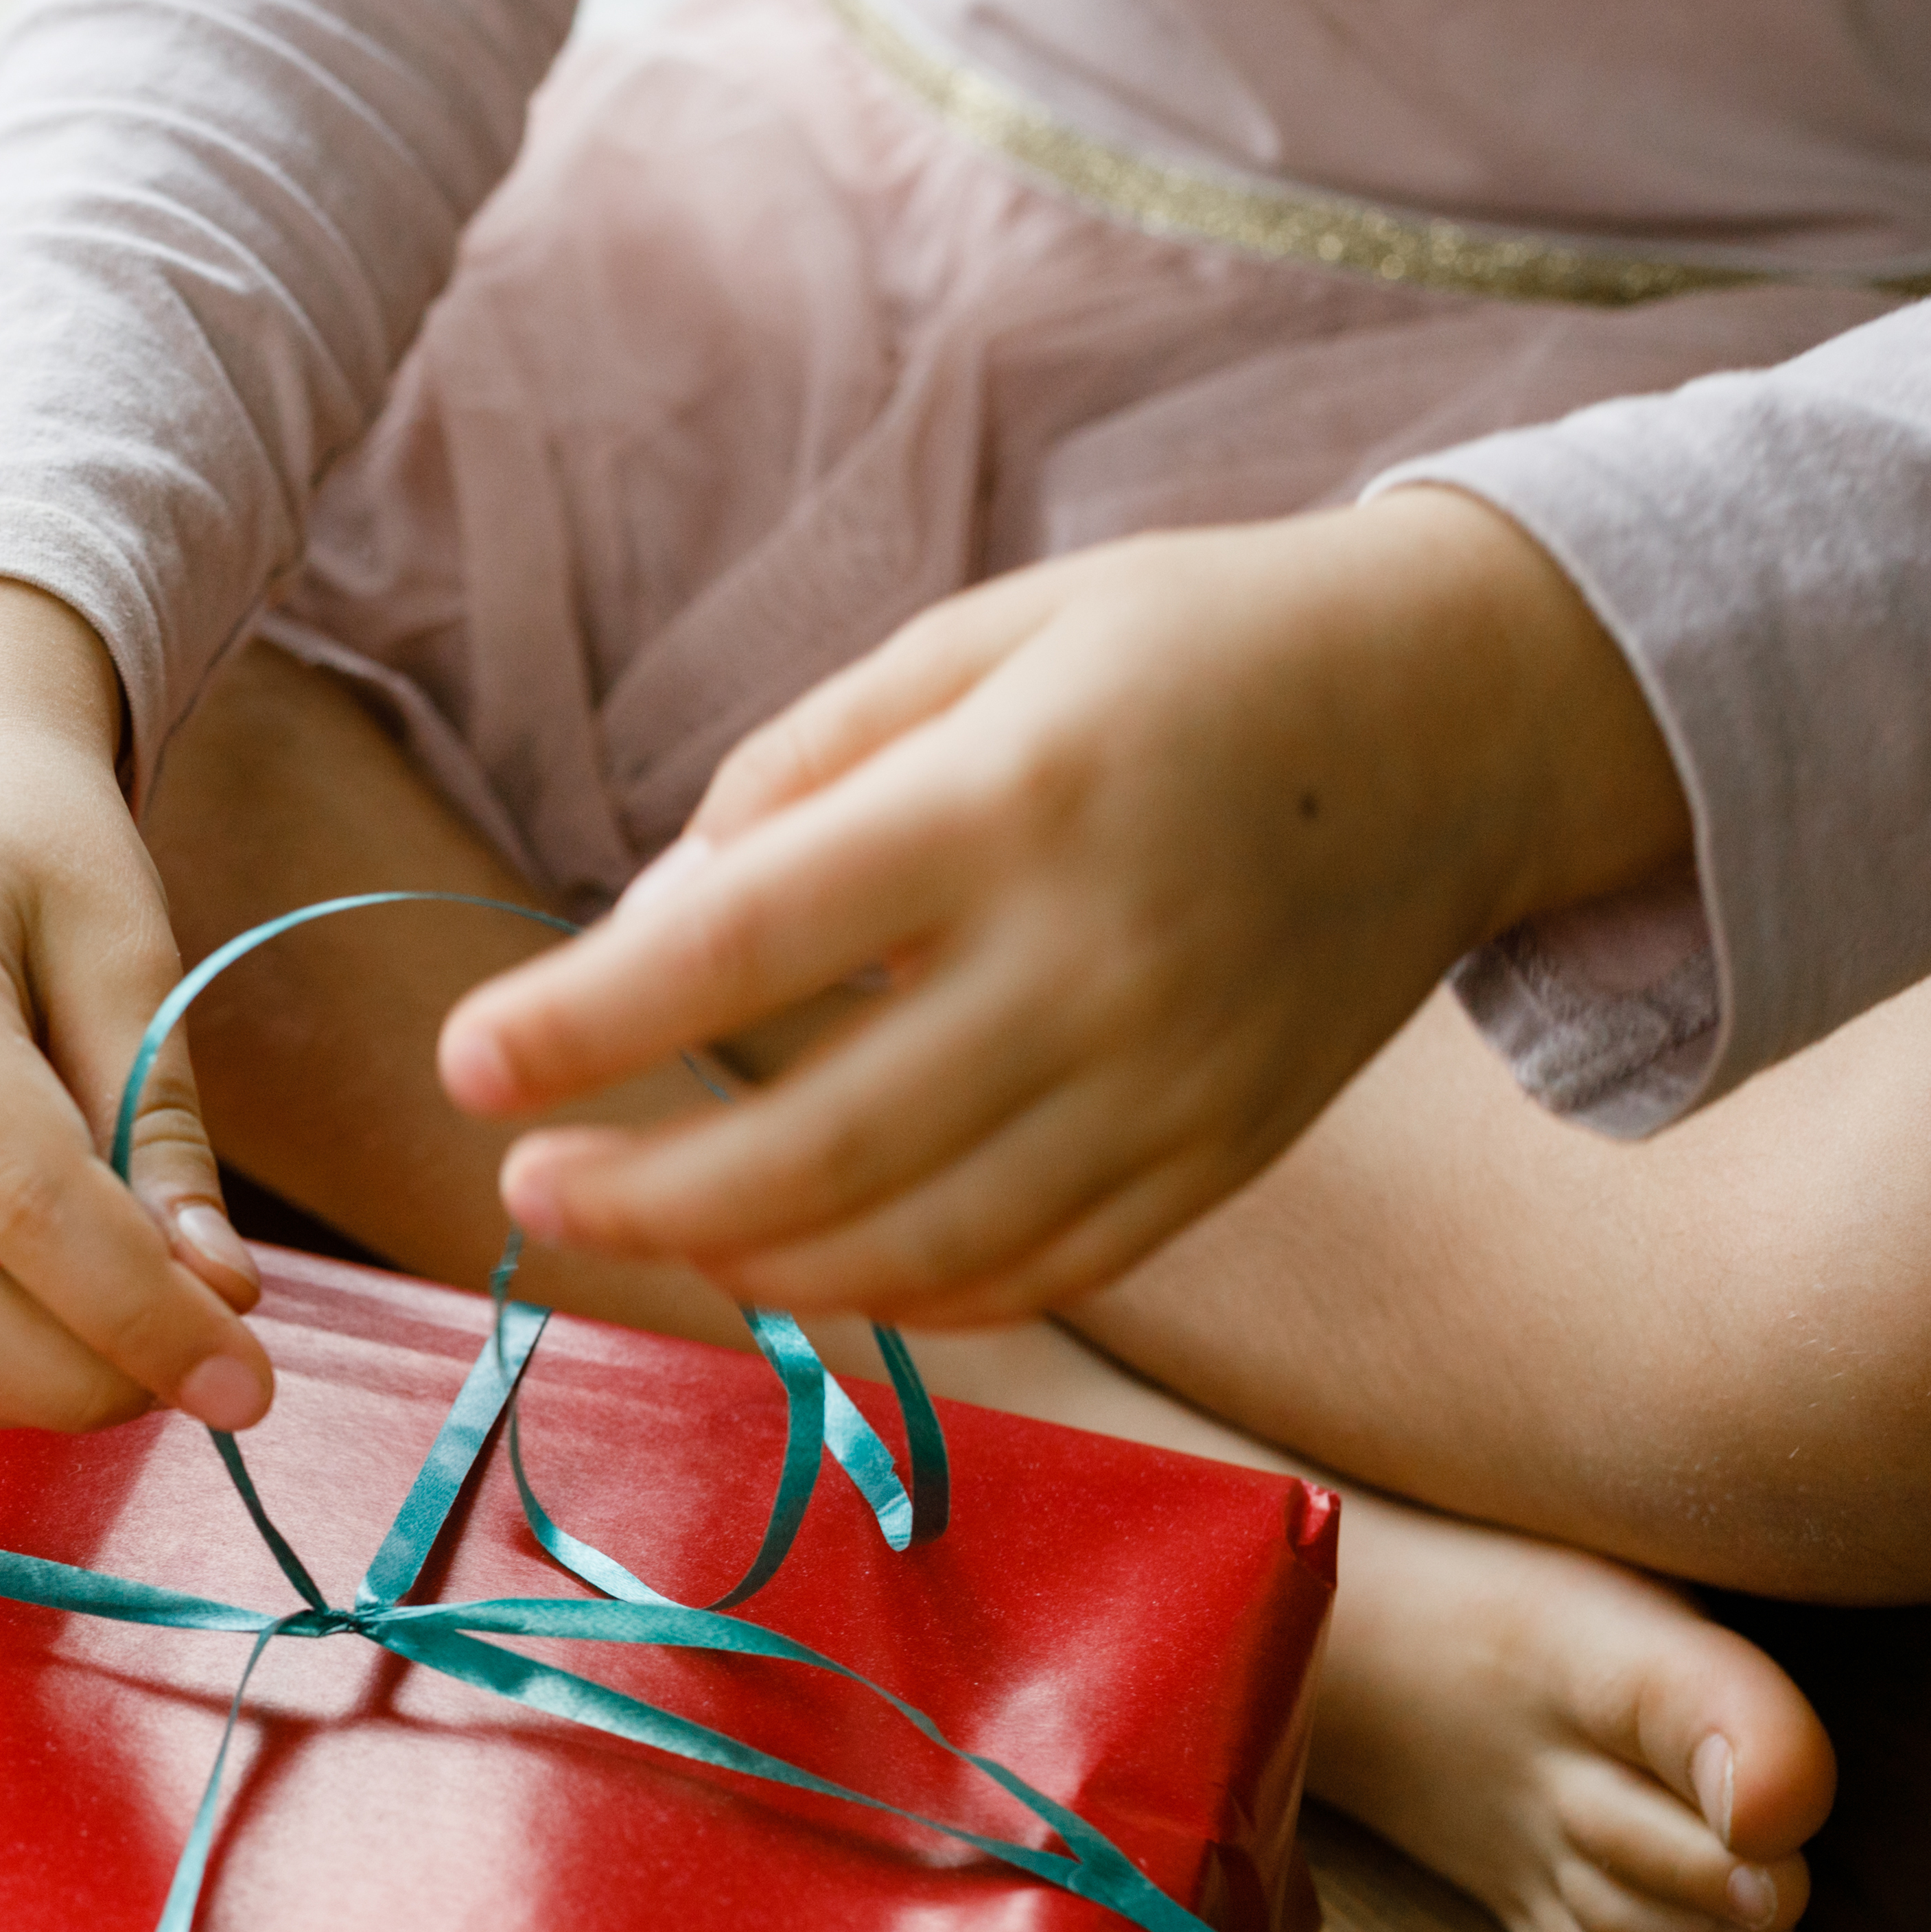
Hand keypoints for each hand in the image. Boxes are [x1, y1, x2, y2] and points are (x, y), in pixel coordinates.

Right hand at [0, 576, 274, 1431]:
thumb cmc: (35, 852)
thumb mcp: (129, 948)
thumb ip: (161, 1125)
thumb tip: (216, 1297)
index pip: (17, 1199)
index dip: (141, 1314)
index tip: (249, 1384)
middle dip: (78, 1380)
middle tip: (200, 1375)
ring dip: (22, 1396)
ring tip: (133, 1350)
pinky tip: (48, 1334)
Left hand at [431, 489, 1690, 1323]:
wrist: (1462, 716)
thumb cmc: (1182, 652)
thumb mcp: (977, 638)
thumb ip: (798, 777)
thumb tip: (648, 925)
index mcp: (1013, 801)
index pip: (743, 946)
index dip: (583, 1025)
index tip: (468, 1064)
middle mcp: (1095, 965)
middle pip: (820, 1145)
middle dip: (643, 1192)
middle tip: (527, 1190)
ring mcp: (1171, 1084)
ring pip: (917, 1247)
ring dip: (749, 1263)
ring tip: (643, 1222)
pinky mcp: (1220, 1157)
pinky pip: (1029, 1272)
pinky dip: (894, 1293)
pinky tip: (800, 1260)